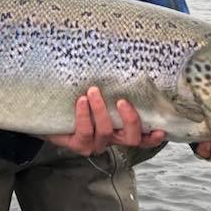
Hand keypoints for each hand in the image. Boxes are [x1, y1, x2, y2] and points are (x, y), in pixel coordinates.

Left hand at [45, 86, 166, 156]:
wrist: (49, 113)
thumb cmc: (76, 100)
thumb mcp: (96, 94)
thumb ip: (110, 89)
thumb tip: (123, 65)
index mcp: (119, 129)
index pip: (141, 137)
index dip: (152, 137)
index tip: (160, 128)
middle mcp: (110, 139)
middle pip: (130, 139)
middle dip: (130, 120)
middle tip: (121, 101)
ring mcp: (94, 144)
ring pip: (106, 132)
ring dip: (101, 110)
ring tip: (93, 91)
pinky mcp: (78, 145)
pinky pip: (85, 132)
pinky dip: (84, 115)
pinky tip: (81, 101)